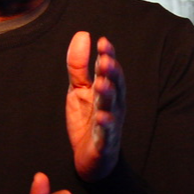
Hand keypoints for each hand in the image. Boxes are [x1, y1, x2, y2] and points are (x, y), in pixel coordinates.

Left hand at [66, 31, 124, 181]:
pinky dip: (106, 126)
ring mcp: (110, 124)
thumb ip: (79, 65)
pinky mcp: (104, 142)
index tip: (102, 42)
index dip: (108, 56)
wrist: (90, 157)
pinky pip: (106, 133)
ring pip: (112, 107)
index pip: (109, 70)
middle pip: (115, 86)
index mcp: (108, 90)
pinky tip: (102, 117)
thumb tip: (83, 35)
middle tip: (105, 60)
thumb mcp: (79, 89)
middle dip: (111, 73)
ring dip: (108, 95)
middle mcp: (113, 105)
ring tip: (102, 83)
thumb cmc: (88, 120)